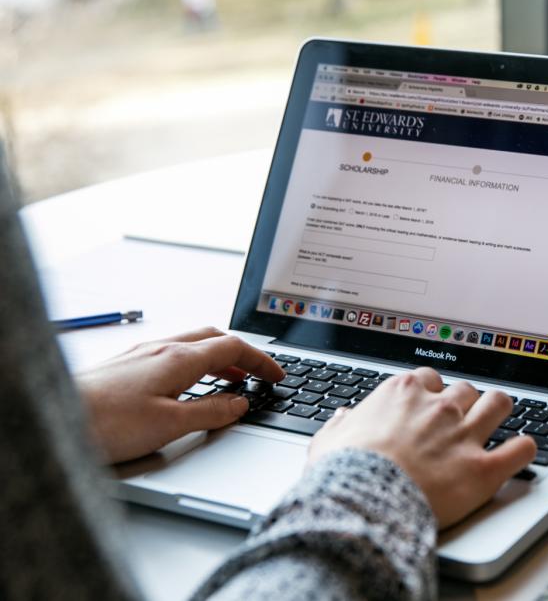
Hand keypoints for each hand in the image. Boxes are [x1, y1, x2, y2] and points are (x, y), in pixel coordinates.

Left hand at [76, 327, 284, 463]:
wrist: (55, 419)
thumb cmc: (105, 423)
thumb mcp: (170, 425)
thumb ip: (211, 412)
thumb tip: (239, 404)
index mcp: (179, 359)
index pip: (234, 347)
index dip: (262, 360)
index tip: (276, 375)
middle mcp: (161, 349)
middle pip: (214, 338)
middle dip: (242, 354)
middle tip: (257, 373)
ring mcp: (141, 355)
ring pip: (191, 345)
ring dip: (217, 358)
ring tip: (229, 379)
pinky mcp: (125, 366)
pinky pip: (171, 355)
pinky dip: (193, 364)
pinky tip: (187, 385)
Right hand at [308, 367, 536, 527]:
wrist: (363, 504)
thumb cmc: (343, 475)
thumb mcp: (328, 443)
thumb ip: (339, 426)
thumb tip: (342, 418)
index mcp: (403, 394)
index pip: (429, 378)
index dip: (431, 392)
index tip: (428, 405)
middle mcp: (439, 407)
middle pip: (466, 389)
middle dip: (465, 403)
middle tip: (461, 420)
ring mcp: (464, 435)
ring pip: (499, 404)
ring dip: (499, 411)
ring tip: (497, 421)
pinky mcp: (484, 468)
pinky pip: (521, 449)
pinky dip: (524, 449)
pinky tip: (521, 451)